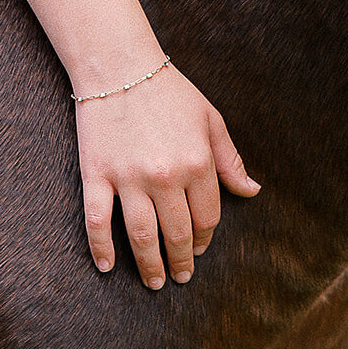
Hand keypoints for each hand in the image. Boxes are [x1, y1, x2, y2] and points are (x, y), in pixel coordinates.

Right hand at [75, 64, 260, 288]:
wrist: (119, 66)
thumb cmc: (169, 92)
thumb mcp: (210, 120)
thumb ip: (230, 161)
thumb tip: (251, 192)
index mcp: (197, 163)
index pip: (207, 217)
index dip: (205, 239)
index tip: (200, 251)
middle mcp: (165, 176)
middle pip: (177, 233)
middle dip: (182, 260)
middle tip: (180, 277)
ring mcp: (128, 178)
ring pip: (142, 235)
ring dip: (150, 264)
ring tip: (156, 282)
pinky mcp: (96, 175)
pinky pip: (98, 221)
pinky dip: (101, 248)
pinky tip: (107, 267)